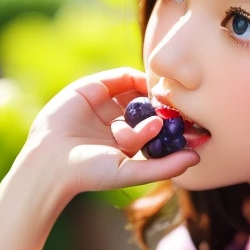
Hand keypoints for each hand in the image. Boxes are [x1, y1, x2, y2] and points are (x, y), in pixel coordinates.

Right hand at [18, 67, 200, 202]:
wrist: (52, 161)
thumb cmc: (92, 172)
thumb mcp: (133, 171)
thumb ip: (165, 166)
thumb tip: (197, 158)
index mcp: (127, 144)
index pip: (157, 129)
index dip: (173, 124)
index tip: (189, 122)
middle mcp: (117, 123)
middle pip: (148, 107)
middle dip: (163, 105)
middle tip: (179, 104)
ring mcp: (104, 106)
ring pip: (136, 91)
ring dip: (151, 90)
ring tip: (162, 96)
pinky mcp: (91, 89)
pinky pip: (119, 77)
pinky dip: (134, 77)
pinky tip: (146, 84)